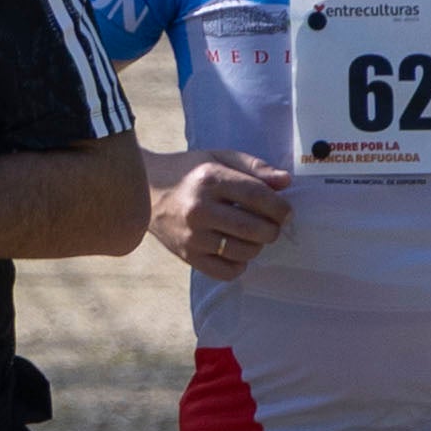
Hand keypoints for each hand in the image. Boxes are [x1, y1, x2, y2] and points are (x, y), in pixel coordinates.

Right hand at [149, 149, 292, 276]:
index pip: (257, 197)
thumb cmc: (188, 173)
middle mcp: (200, 209)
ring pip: (243, 251)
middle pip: (254, 228)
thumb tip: (286, 181)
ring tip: (251, 235)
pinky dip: (239, 264)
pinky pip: (226, 271)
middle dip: (273, 229)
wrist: (144, 191)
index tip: (286, 212)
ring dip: (257, 246)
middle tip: (272, 225)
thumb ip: (254, 168)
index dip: (280, 207)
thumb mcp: (219, 158)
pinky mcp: (187, 255)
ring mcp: (192, 236)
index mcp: (210, 179)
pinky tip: (236, 250)